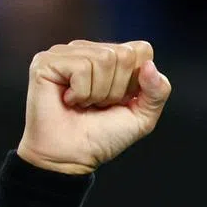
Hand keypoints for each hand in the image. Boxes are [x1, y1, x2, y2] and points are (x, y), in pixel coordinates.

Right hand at [16, 40, 171, 174]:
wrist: (72, 156)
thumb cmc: (103, 137)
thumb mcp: (142, 117)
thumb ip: (158, 92)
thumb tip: (150, 65)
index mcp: (113, 58)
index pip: (142, 50)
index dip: (137, 82)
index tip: (120, 101)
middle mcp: (90, 50)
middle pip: (125, 54)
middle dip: (118, 89)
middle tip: (99, 105)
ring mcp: (67, 53)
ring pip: (105, 58)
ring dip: (99, 93)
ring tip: (84, 104)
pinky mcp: (48, 61)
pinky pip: (82, 67)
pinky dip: (81, 93)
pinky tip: (69, 100)